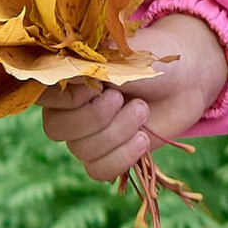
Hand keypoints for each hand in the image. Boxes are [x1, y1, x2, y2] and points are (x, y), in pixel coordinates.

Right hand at [40, 13, 227, 184]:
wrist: (187, 79)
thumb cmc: (151, 59)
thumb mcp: (120, 56)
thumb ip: (88, 68)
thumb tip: (63, 78)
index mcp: (65, 78)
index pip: (40, 97)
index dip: (65, 99)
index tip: (96, 86)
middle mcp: (68, 109)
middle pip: (56, 129)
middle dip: (96, 117)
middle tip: (123, 98)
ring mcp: (87, 135)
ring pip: (82, 150)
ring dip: (117, 132)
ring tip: (143, 111)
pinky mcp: (108, 155)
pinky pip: (98, 170)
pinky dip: (121, 158)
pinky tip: (142, 140)